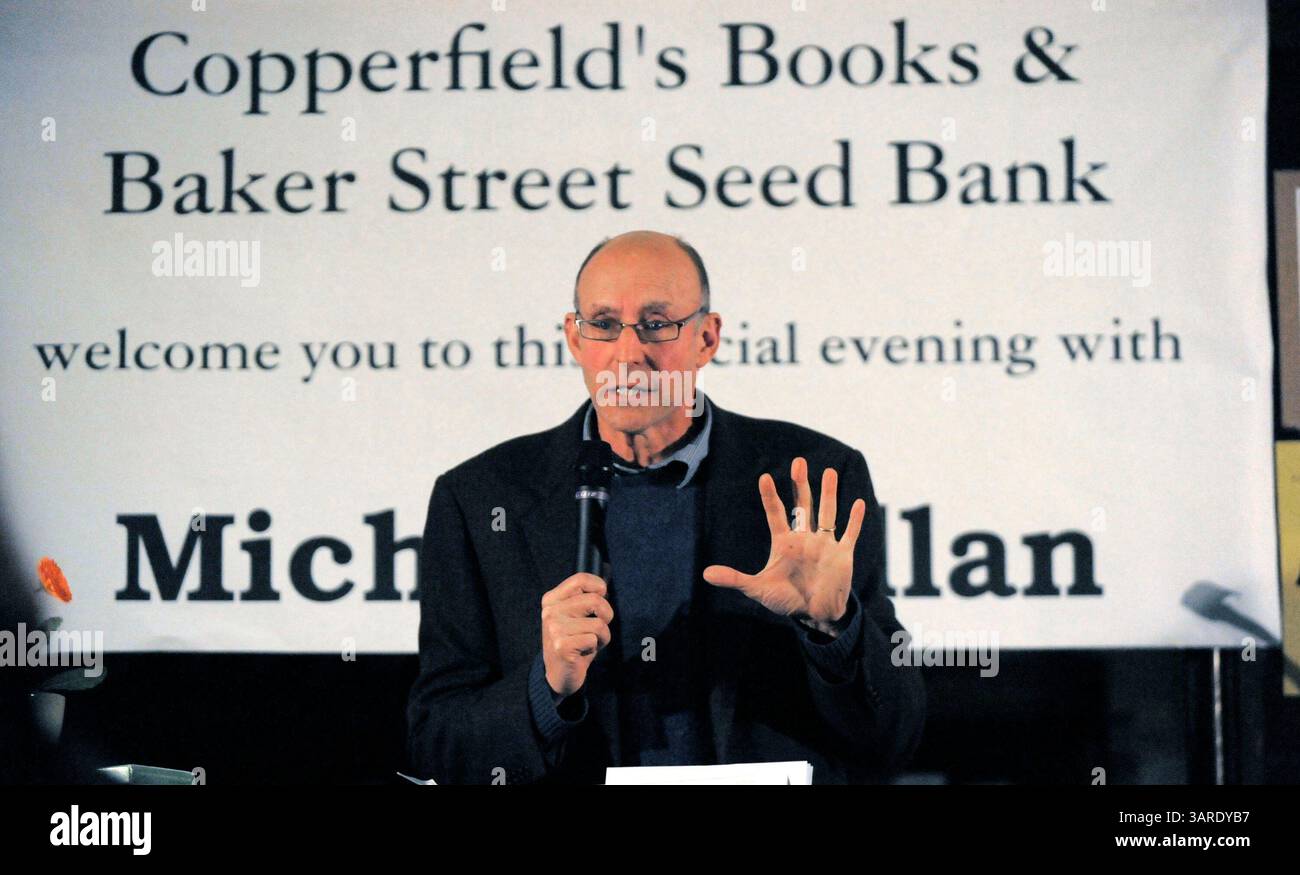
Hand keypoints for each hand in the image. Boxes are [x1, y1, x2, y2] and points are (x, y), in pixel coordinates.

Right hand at [540, 572, 613, 697]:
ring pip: (599, 623)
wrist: (559, 674)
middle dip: (606, 615)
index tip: (602, 595)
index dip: (598, 585)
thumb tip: (603, 588)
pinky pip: (594, 639)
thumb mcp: (576, 616)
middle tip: (598, 628)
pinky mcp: (561, 646)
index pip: (580, 579)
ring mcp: (554, 629)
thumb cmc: (574, 642)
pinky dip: (595, 647)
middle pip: (595, 600)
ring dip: (602, 636)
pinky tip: (583, 652)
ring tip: (588, 643)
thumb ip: (585, 600)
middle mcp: (550, 612)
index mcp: (551, 600)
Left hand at [703, 457, 865, 637]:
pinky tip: (858, 502)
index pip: (776, 514)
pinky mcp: (842, 555)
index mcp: (784, 543)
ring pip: (828, 513)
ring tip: (829, 471)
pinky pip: (849, 534)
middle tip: (798, 461)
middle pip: (803, 505)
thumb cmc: (786, 599)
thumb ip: (735, 579)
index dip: (770, 497)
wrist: (813, 615)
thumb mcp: (758, 589)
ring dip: (829, 493)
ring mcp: (824, 545)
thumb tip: (706, 574)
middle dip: (801, 484)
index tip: (764, 477)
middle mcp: (805, 539)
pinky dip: (854, 520)